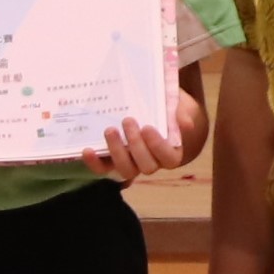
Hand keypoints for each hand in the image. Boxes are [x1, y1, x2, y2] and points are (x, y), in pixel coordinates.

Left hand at [82, 88, 199, 184]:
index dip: (158, 147)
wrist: (150, 106)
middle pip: (146, 166)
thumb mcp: (176, 103)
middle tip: (127, 120)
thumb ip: (181, 111)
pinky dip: (95, 163)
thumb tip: (185, 124)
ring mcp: (131, 163)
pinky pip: (104, 169)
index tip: (148, 127)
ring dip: (117, 152)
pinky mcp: (112, 161)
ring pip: (126, 170)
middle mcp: (151, 162)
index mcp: (170, 151)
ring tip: (110, 129)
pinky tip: (87, 150)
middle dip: (135, 145)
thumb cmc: (167, 105)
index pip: (168, 158)